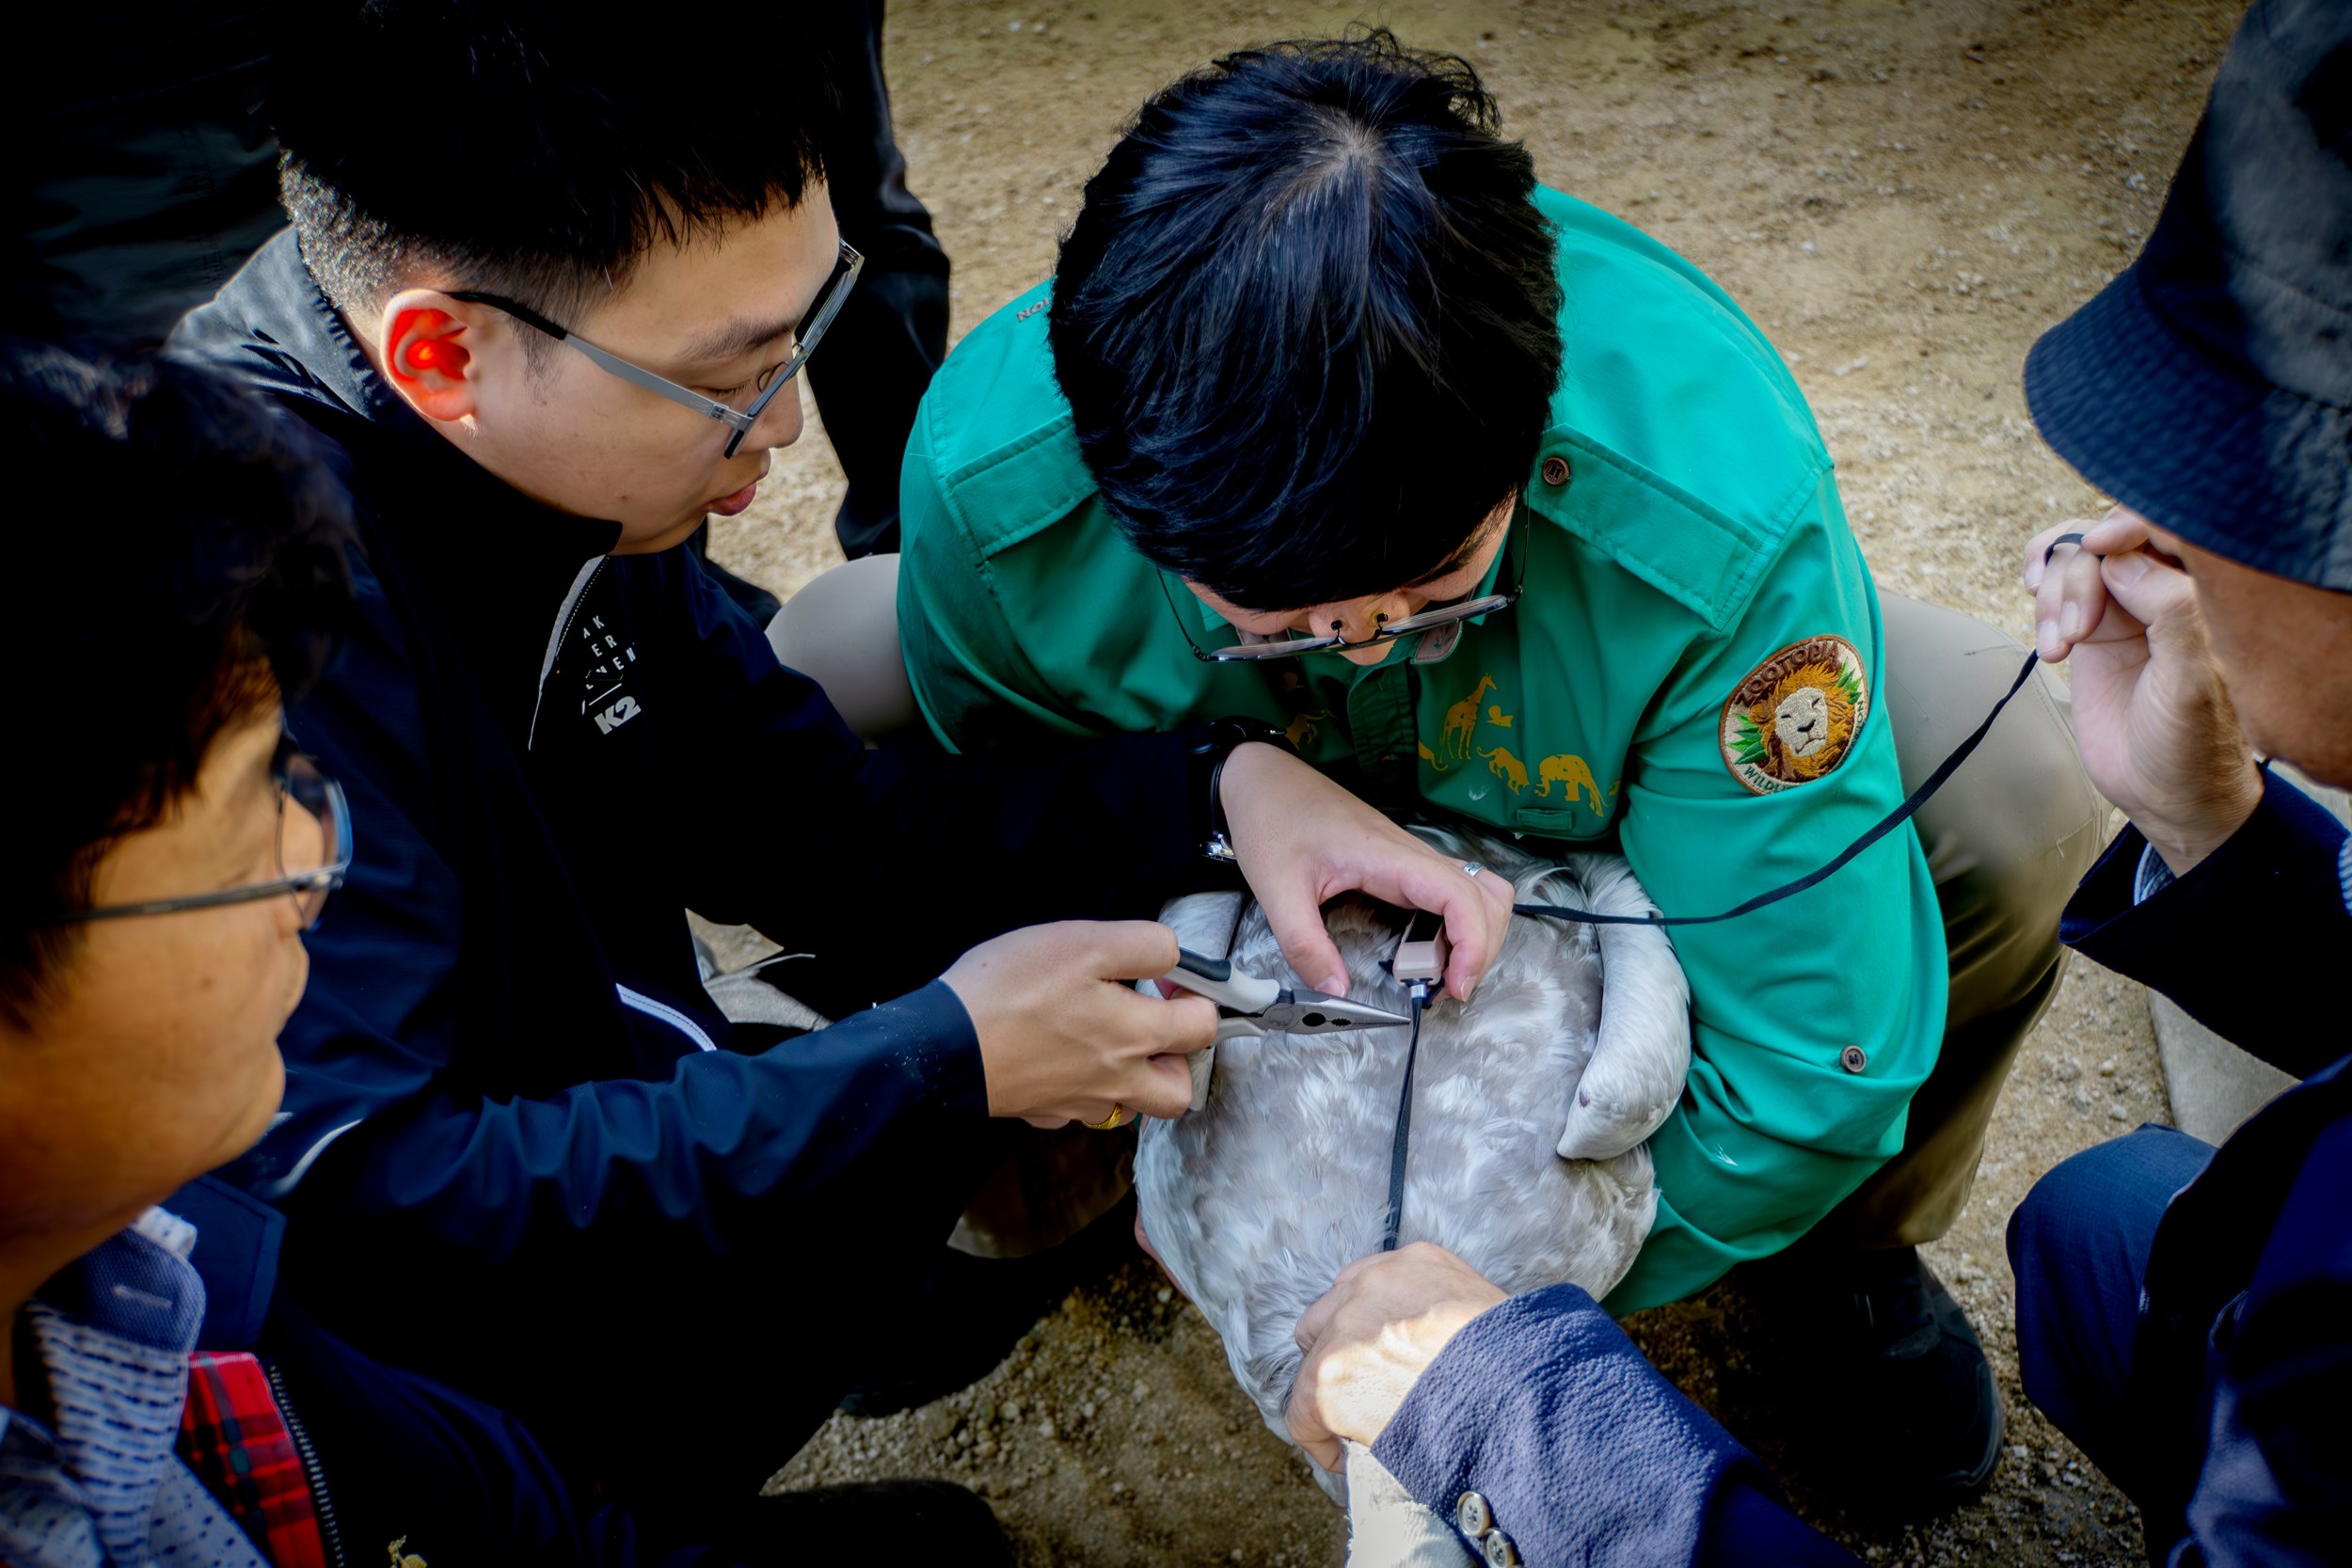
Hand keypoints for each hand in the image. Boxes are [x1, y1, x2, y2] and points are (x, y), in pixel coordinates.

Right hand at [942, 921, 1217, 1124]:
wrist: (942, 1047)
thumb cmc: (1012, 989)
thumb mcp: (1085, 941)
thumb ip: (1144, 946)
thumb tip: (1174, 958)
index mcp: (1135, 1035)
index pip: (1203, 1027)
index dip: (1199, 997)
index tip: (1170, 981)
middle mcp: (1117, 1080)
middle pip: (1178, 1092)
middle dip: (1178, 1059)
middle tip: (1150, 1023)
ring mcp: (1079, 1103)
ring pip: (1130, 1106)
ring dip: (1132, 1078)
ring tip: (1105, 1040)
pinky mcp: (1044, 1113)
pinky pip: (1080, 1108)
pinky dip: (1082, 1088)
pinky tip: (1058, 1057)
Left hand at [1219, 743, 1513, 1000]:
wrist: (1263, 777)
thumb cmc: (1272, 818)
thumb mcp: (1278, 889)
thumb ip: (1305, 944)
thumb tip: (1335, 989)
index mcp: (1389, 856)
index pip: (1461, 897)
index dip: (1473, 944)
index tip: (1456, 984)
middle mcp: (1410, 854)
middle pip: (1485, 897)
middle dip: (1481, 948)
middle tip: (1447, 988)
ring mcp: (1410, 857)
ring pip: (1476, 891)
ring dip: (1475, 934)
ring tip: (1441, 972)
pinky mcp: (1401, 862)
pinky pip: (1450, 891)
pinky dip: (1457, 922)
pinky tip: (1427, 948)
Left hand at [1286, 1242, 1505, 1471]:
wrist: (1515, 1391)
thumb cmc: (1516, 1366)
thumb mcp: (1484, 1313)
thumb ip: (1444, 1316)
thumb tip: (1430, 1356)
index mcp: (1415, 1262)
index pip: (1366, 1282)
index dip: (1365, 1326)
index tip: (1374, 1356)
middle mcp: (1373, 1284)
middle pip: (1327, 1314)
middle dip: (1338, 1351)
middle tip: (1361, 1391)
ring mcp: (1346, 1326)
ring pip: (1312, 1361)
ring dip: (1330, 1393)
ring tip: (1352, 1428)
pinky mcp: (1330, 1374)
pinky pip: (1301, 1412)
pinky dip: (1316, 1438)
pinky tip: (1339, 1457)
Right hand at [2025, 508, 2261, 873]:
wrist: (2161, 792)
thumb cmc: (2190, 741)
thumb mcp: (2189, 679)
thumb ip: (2168, 610)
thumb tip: (2122, 559)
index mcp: (2202, 592)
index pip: (2161, 524)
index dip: (2122, 525)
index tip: (2094, 548)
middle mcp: (2163, 592)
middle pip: (2103, 541)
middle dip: (2078, 578)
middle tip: (2076, 634)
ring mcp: (2125, 609)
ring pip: (2073, 562)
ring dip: (2054, 598)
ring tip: (2059, 647)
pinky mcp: (2092, 631)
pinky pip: (2057, 589)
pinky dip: (2042, 605)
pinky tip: (2049, 642)